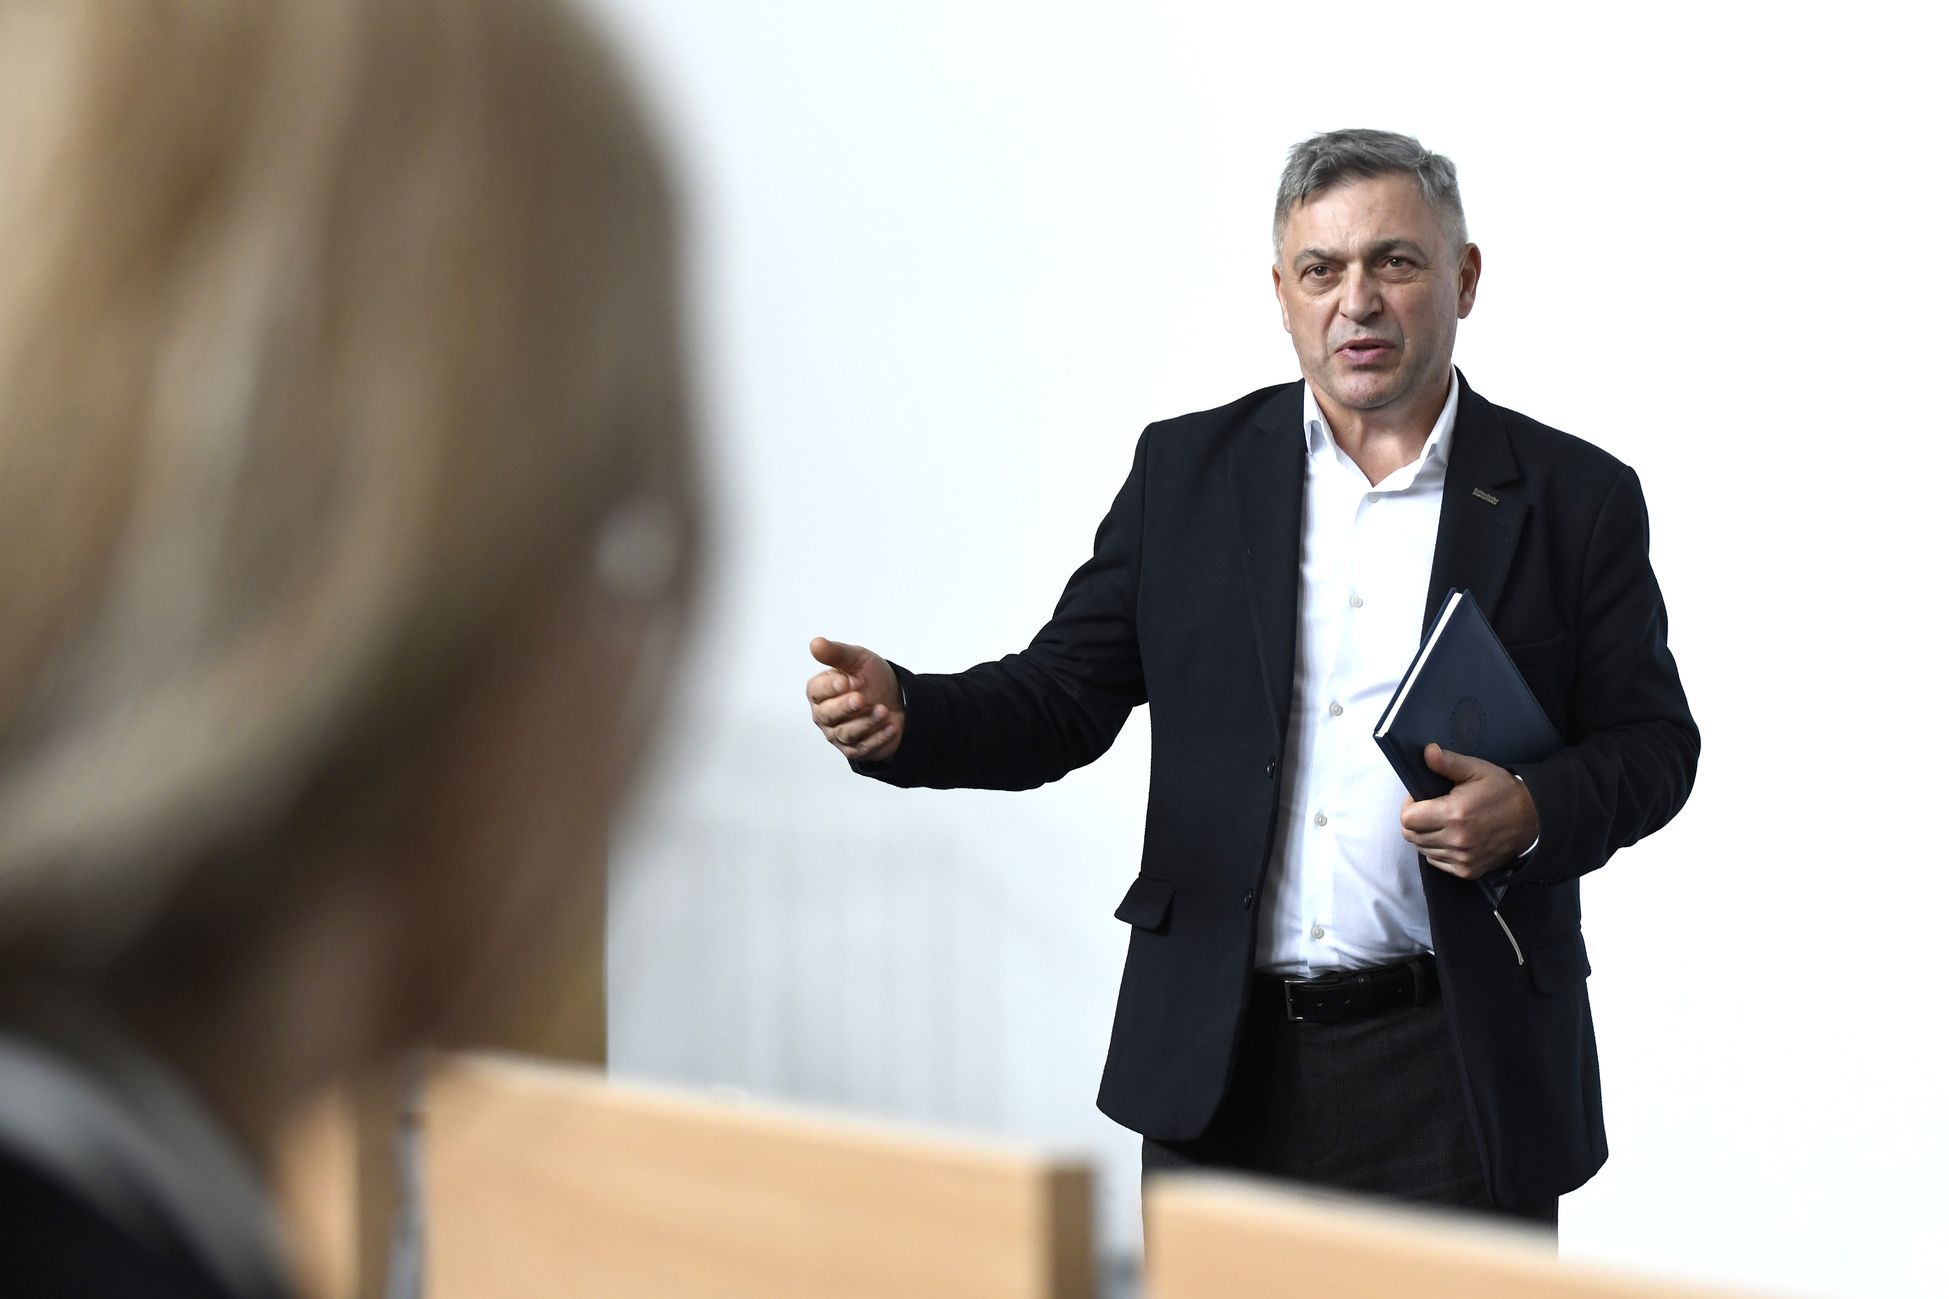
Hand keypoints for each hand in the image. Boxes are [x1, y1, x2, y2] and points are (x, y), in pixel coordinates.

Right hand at [806, 636, 904, 761]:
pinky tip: (891, 727)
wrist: (898, 699)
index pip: (816, 691)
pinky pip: (863, 748)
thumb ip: (836, 653)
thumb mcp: (858, 660)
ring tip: (883, 711)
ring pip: (846, 733)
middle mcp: (825, 715)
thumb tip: (815, 644)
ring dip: (866, 722)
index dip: (829, 687)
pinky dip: (878, 738)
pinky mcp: (856, 750)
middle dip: (845, 707)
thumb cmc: (872, 678)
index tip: (844, 681)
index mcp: (820, 692)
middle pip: (827, 715)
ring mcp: (838, 735)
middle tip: (861, 698)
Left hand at [1399, 743, 1538, 879]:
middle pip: (1411, 836)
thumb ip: (1448, 763)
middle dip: (1414, 820)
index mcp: (1454, 814)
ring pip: (1422, 850)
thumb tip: (1427, 752)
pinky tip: (1450, 836)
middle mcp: (1457, 840)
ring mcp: (1463, 859)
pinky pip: (1437, 862)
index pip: (1408, 819)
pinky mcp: (1468, 871)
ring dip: (1425, 836)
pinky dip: (1437, 850)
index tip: (1419, 798)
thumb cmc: (1503, 791)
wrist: (1534, 818)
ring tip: (1441, 821)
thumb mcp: (1477, 770)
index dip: (1409, 805)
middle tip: (1428, 809)